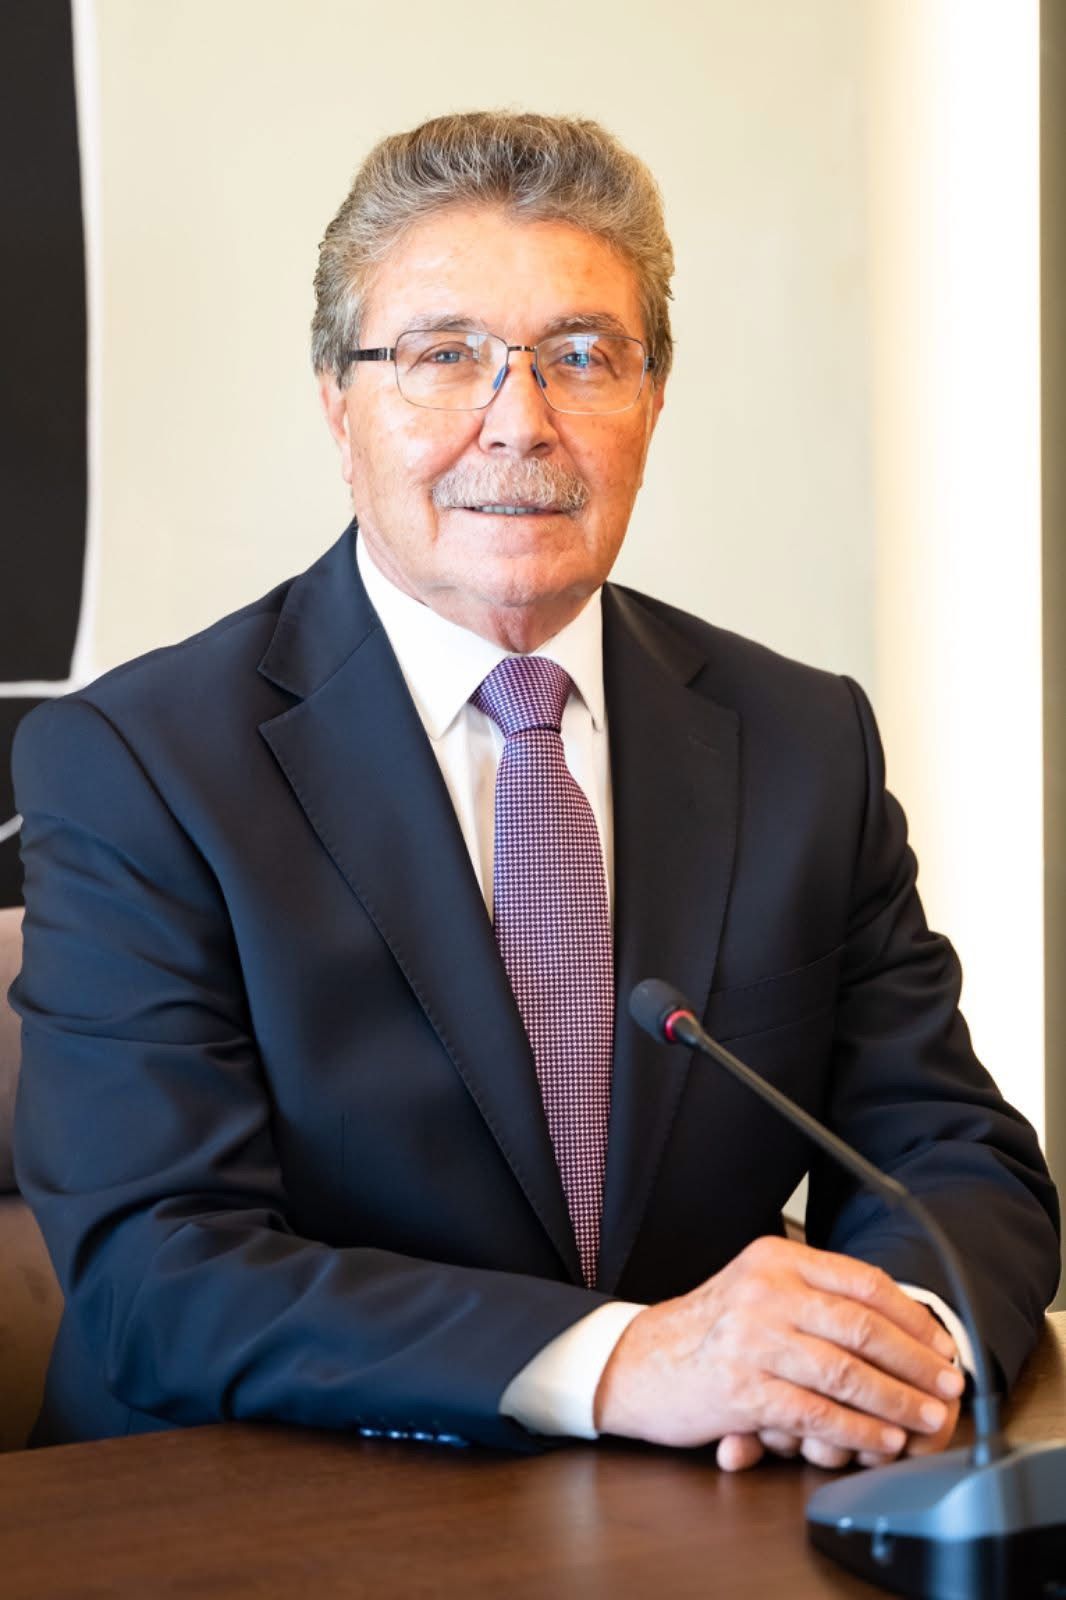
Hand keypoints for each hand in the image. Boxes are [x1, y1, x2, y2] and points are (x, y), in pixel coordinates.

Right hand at [593, 1237, 964, 1467]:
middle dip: (916, 1363)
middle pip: (862, 1327)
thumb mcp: (759, 1290)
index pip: (862, 1282)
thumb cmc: (711, 1329)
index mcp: (777, 1258)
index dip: (911, 1318)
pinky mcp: (742, 1389)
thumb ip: (813, 1295)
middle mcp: (765, 1291)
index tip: (941, 1344)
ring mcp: (752, 1339)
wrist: (642, 1360)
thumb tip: (895, 1323)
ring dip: (896, 1402)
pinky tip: (880, 1439)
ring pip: (845, 1373)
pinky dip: (857, 1431)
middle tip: (948, 1386)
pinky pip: (816, 1414)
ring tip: (926, 1419)